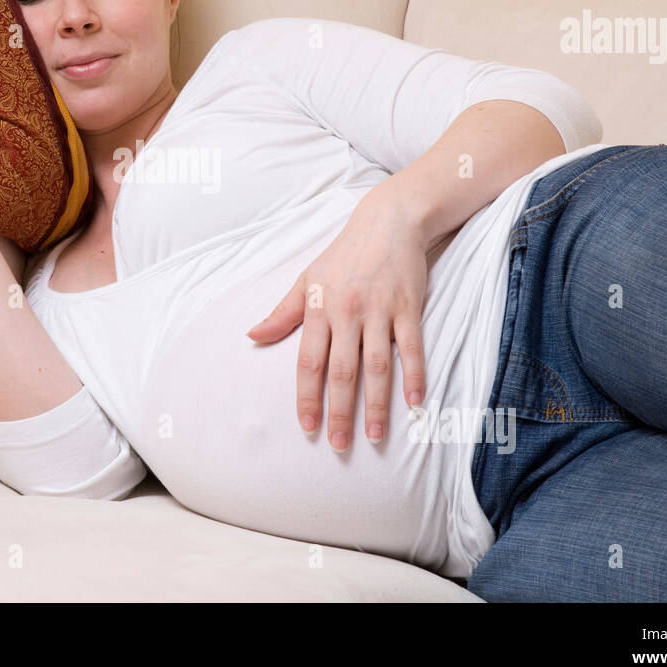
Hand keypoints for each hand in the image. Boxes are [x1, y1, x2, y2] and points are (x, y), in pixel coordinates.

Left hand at [246, 187, 431, 450]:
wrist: (387, 221)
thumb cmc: (343, 254)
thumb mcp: (307, 280)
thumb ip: (282, 314)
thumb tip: (252, 336)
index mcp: (319, 309)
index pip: (309, 362)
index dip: (307, 397)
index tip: (308, 427)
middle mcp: (347, 312)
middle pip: (342, 371)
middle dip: (339, 411)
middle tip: (339, 445)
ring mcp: (379, 311)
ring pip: (377, 366)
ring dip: (376, 404)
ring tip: (374, 436)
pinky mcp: (408, 307)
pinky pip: (411, 347)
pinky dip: (414, 376)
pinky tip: (414, 404)